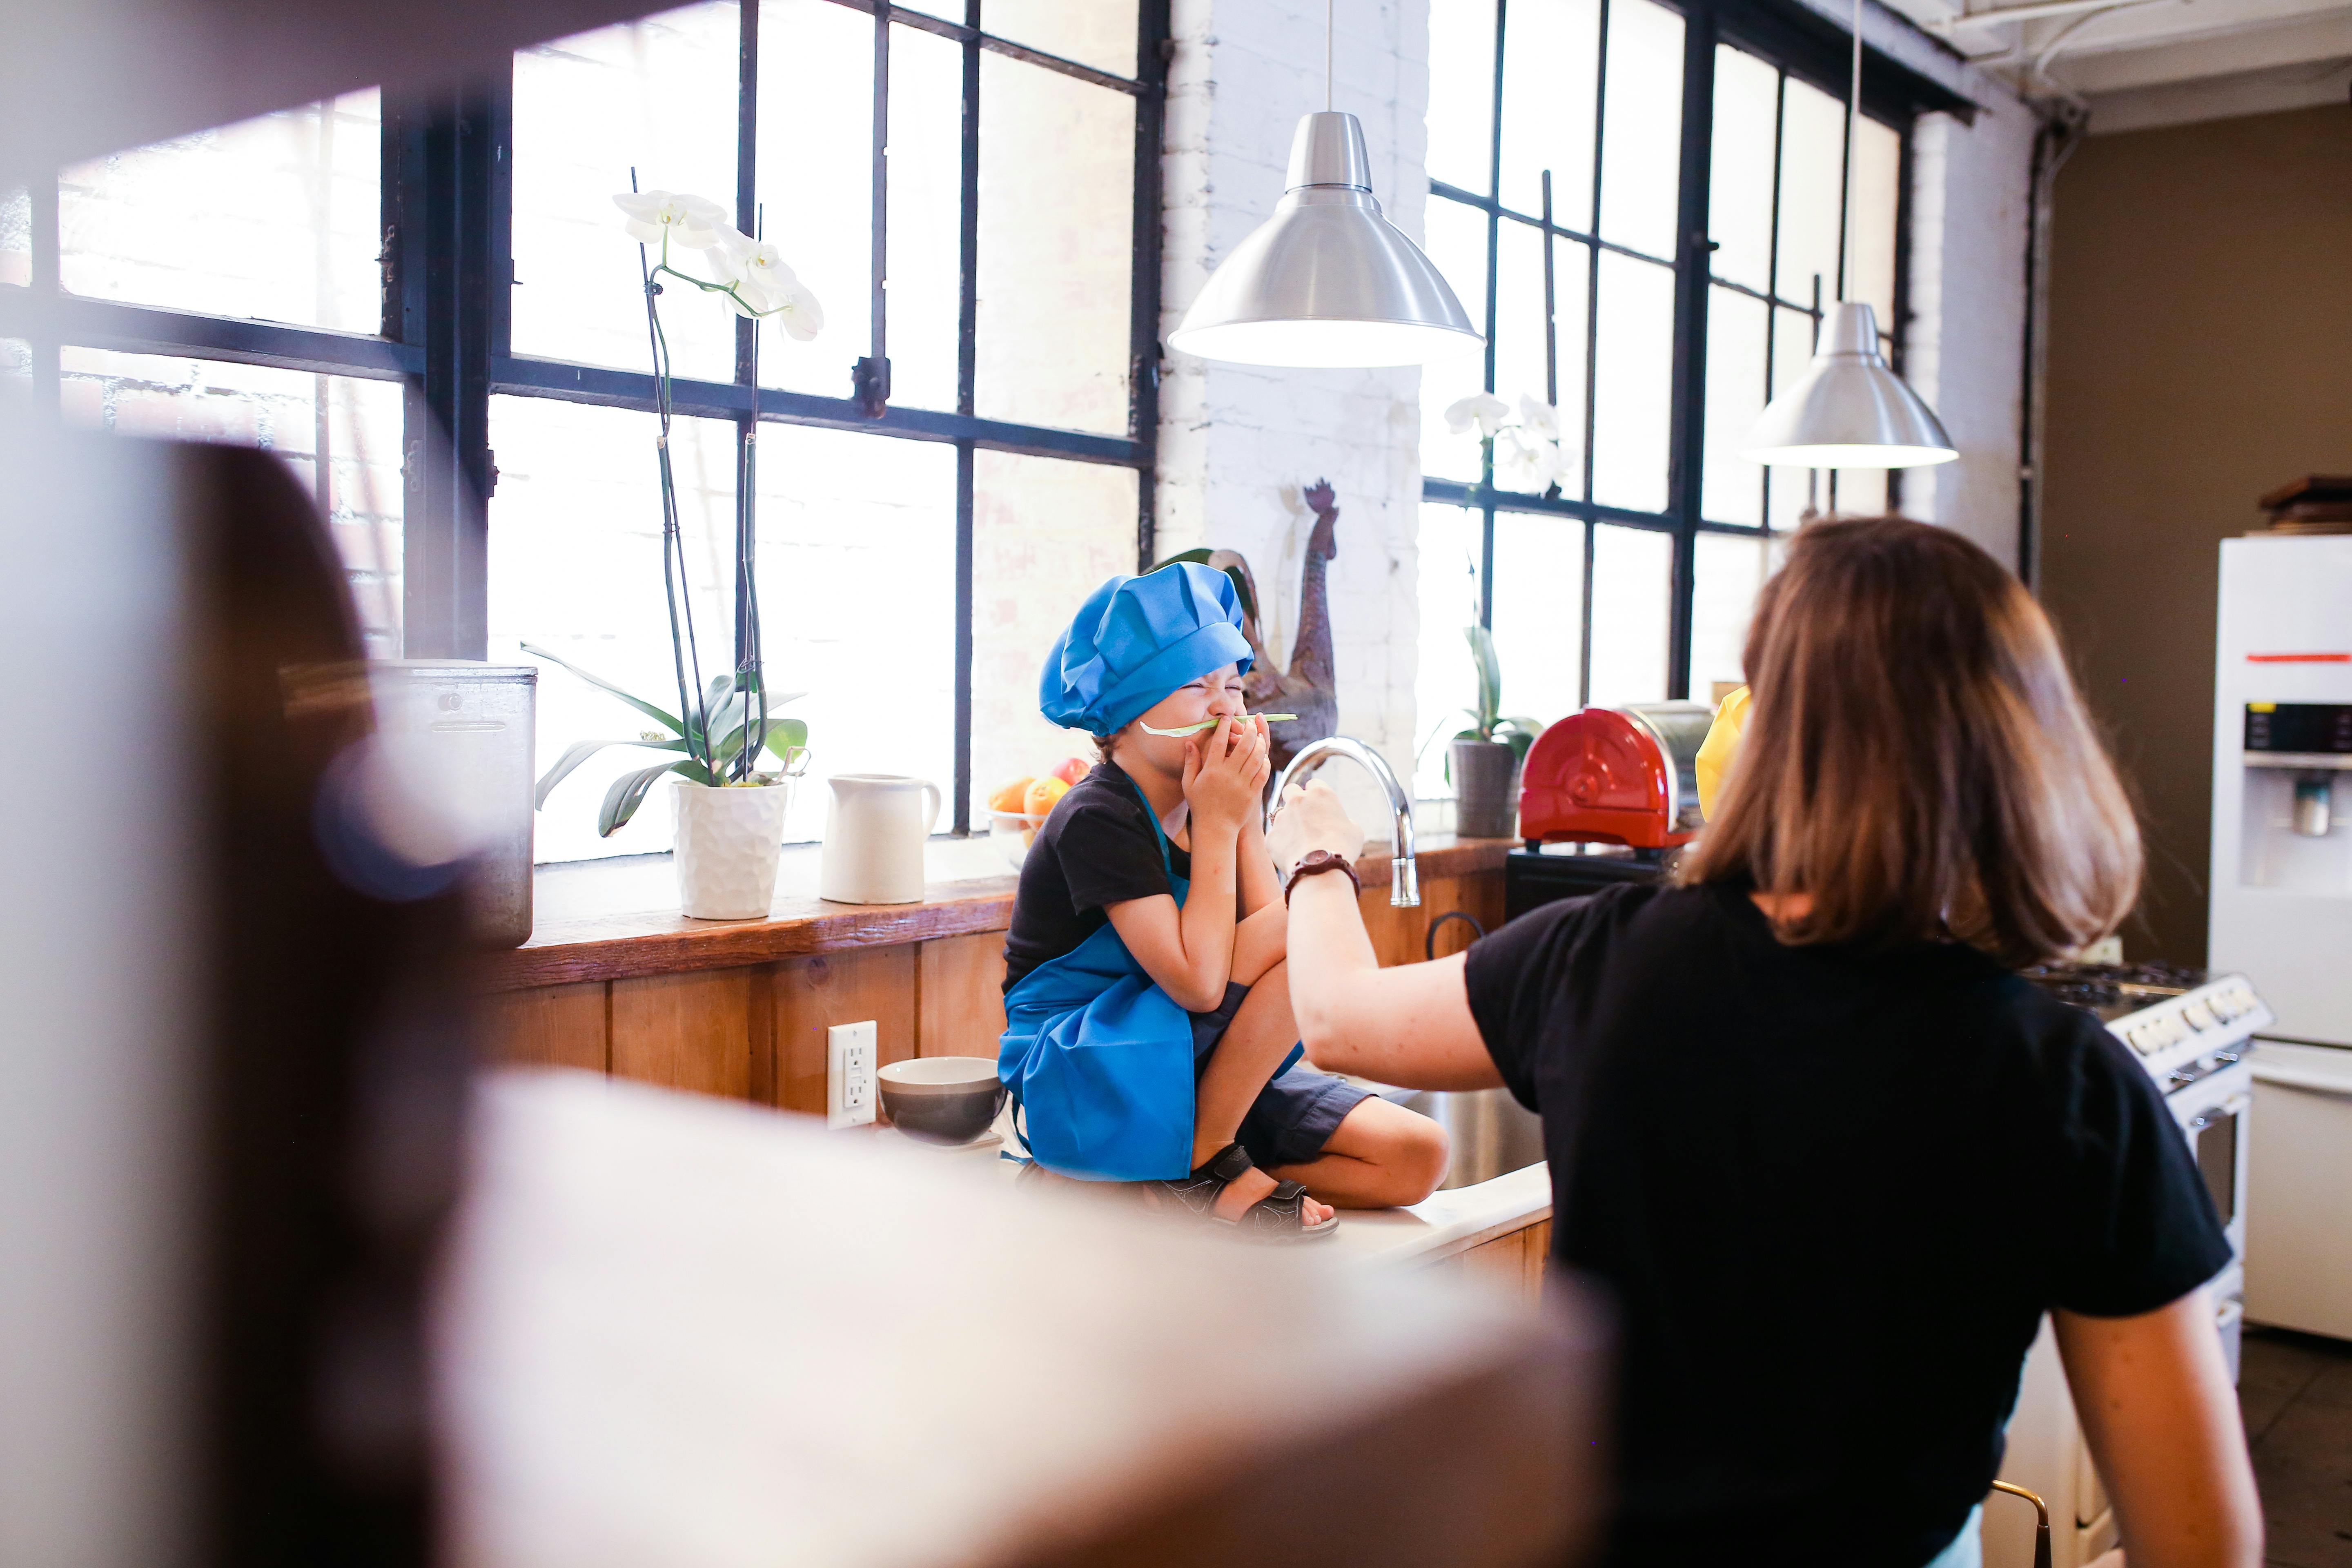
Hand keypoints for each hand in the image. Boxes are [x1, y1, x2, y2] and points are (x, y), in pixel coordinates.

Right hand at [1182, 715, 1270, 834]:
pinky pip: (1262, 773)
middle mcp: (1228, 775)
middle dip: (1249, 730)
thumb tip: (1189, 742)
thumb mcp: (1189, 783)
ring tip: (1259, 736)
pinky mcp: (1252, 793)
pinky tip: (1263, 756)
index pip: (1220, 741)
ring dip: (1259, 743)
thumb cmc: (1200, 805)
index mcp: (1211, 770)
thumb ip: (1190, 762)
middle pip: (1243, 745)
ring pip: (1256, 757)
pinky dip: (1264, 762)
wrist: (1215, 829)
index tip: (1228, 718)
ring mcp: (1242, 784)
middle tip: (1250, 723)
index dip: (1225, 727)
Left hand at [1266, 781, 1364, 875]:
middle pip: (1290, 790)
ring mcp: (1281, 817)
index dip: (1316, 795)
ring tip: (1300, 841)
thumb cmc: (1342, 847)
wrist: (1321, 868)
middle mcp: (1297, 800)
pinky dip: (1282, 844)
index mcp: (1320, 794)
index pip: (1314, 784)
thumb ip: (1344, 821)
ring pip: (1280, 815)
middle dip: (1294, 799)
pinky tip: (1293, 855)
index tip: (1319, 805)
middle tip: (1302, 814)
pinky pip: (1276, 837)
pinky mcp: (1271, 836)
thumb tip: (1340, 824)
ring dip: (1288, 823)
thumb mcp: (1354, 830)